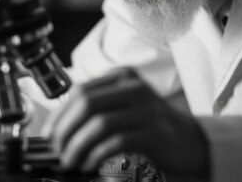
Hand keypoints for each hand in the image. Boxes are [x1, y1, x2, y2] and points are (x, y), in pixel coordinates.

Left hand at [47, 68, 208, 176]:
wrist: (191, 142)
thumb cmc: (152, 126)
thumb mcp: (125, 106)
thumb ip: (99, 107)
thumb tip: (60, 126)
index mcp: (123, 77)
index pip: (81, 90)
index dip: (60, 113)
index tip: (50, 134)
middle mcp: (134, 88)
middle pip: (87, 103)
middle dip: (65, 129)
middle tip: (57, 149)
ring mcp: (145, 109)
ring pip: (99, 123)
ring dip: (77, 145)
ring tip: (70, 160)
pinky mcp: (153, 132)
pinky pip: (115, 141)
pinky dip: (96, 154)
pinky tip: (89, 164)